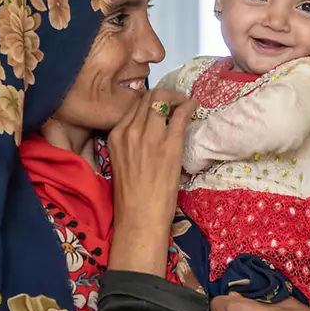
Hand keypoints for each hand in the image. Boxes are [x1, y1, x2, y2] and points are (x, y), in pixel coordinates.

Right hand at [106, 89, 195, 274]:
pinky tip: (194, 106)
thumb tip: (149, 127)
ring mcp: (150, 135)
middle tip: (176, 100)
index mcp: (116, 135)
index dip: (150, 100)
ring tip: (185, 103)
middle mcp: (130, 130)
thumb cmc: (132, 195)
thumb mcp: (122, 160)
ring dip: (177, 97)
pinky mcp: (170, 143)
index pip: (134, 104)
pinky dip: (189, 106)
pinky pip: (180, 114)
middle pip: (149, 97)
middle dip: (165, 94)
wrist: (139, 216)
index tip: (162, 104)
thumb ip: (131, 141)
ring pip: (163, 99)